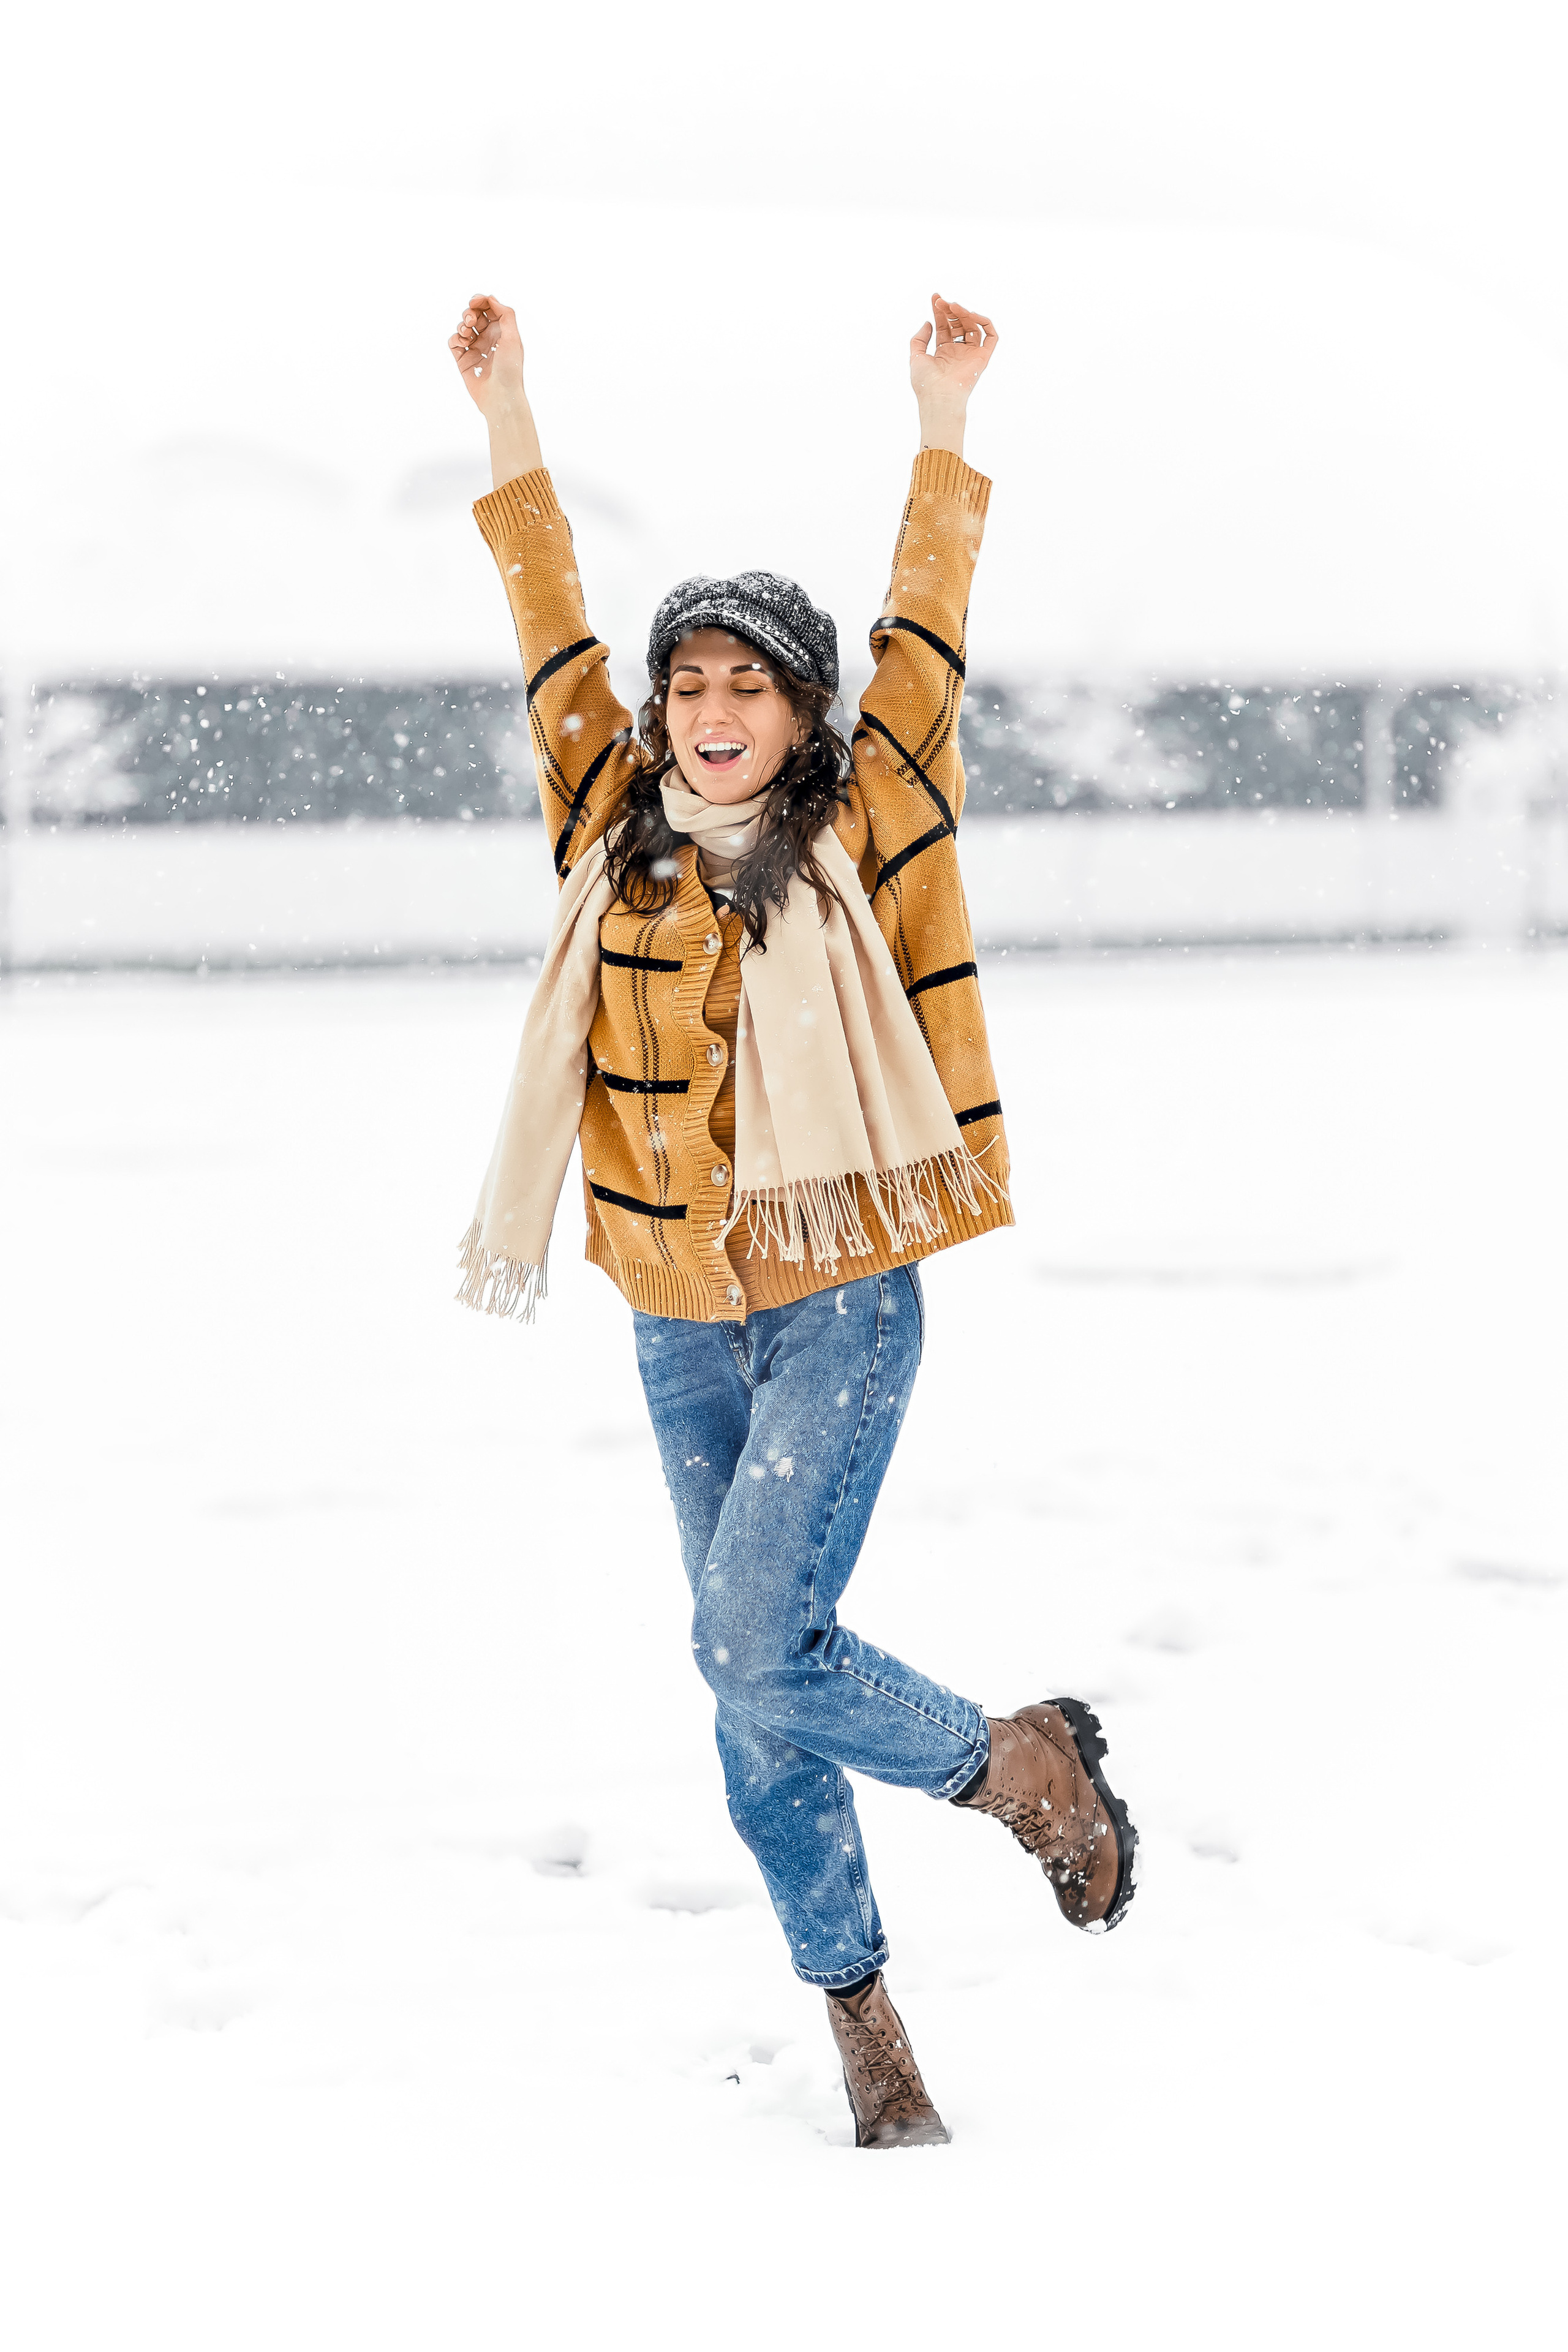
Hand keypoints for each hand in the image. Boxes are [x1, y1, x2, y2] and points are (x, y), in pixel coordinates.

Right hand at [449, 294, 525, 415]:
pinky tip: (462, 343)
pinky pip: (454, 342)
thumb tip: (491, 298)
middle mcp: (489, 339)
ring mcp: (475, 349)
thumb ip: (505, 314)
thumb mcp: (513, 337)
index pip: (489, 309)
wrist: (500, 396)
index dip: (481, 301)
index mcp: (502, 332)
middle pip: (474, 315)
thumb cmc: (510, 369)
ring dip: (462, 324)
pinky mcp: (464, 360)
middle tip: (471, 321)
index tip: (475, 302)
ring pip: (463, 327)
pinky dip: (455, 338)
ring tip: (467, 333)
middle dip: (470, 312)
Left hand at [909, 293, 998, 411]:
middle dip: (950, 310)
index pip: (944, 326)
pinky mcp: (982, 358)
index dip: (940, 311)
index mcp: (943, 353)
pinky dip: (985, 323)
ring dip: (964, 313)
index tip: (935, 298)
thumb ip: (919, 339)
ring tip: (953, 306)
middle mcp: (958, 352)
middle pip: (958, 324)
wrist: (939, 397)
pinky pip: (990, 337)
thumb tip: (928, 322)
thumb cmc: (926, 383)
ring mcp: (970, 355)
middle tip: (943, 302)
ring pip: (973, 327)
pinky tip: (972, 315)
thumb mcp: (916, 357)